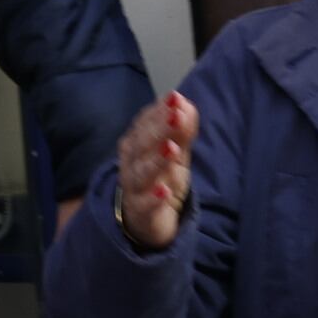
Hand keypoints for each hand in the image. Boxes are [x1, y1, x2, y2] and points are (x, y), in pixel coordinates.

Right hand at [111, 91, 195, 253]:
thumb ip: (181, 130)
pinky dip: (153, 198)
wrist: (142, 220)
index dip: (160, 111)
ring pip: (143, 172)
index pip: (146, 123)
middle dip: (159, 129)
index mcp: (137, 143)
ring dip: (157, 159)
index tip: (176, 97)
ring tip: (172, 148)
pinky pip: (145, 205)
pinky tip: (164, 192)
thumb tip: (185, 101)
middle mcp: (131, 162)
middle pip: (143, 144)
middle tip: (175, 114)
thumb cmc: (159, 178)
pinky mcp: (141, 212)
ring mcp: (134, 187)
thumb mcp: (175, 154)